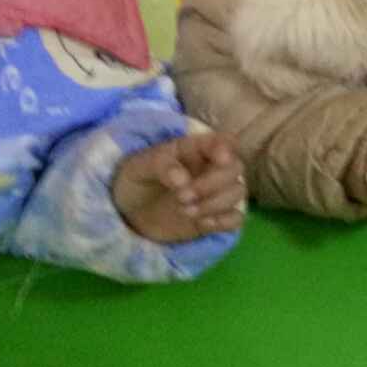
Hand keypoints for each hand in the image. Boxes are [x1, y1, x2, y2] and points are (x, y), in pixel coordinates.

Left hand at [112, 132, 247, 242]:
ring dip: (215, 203)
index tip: (221, 160)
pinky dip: (225, 222)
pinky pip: (236, 218)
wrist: (129, 212)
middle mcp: (212, 168)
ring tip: (184, 211)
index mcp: (196, 149)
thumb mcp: (139, 165)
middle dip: (212, 183)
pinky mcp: (215, 217)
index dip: (227, 148)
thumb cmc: (137, 179)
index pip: (223, 141)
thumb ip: (161, 165)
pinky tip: (203, 224)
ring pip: (237, 192)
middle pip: (235, 168)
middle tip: (182, 197)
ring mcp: (216, 194)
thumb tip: (183, 179)